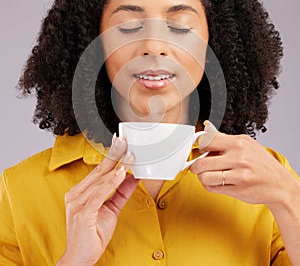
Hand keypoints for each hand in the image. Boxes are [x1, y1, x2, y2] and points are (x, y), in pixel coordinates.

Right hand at [57, 137, 137, 265]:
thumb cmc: (92, 235)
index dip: (111, 157)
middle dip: (113, 155)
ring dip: (116, 166)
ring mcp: (77, 202)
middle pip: (99, 170)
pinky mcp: (82, 212)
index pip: (98, 170)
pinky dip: (111, 182)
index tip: (120, 144)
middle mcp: (76, 194)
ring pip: (100, 179)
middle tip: (124, 141)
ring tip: (129, 156)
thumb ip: (120, 193)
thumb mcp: (111, 209)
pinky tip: (121, 173)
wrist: (80, 259)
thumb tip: (132, 178)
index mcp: (81, 192)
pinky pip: (99, 193)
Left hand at [190, 130, 293, 205]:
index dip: (198, 146)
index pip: (207, 140)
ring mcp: (238, 175)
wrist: (279, 183)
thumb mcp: (245, 143)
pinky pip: (212, 188)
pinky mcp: (237, 190)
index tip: (199, 150)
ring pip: (205, 177)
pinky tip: (215, 181)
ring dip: (202, 177)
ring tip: (207, 174)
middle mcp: (238, 158)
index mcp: (238, 143)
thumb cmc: (260, 162)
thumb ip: (223, 137)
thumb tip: (206, 126)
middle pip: (202, 162)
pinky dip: (209, 185)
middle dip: (195, 165)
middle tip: (198, 166)